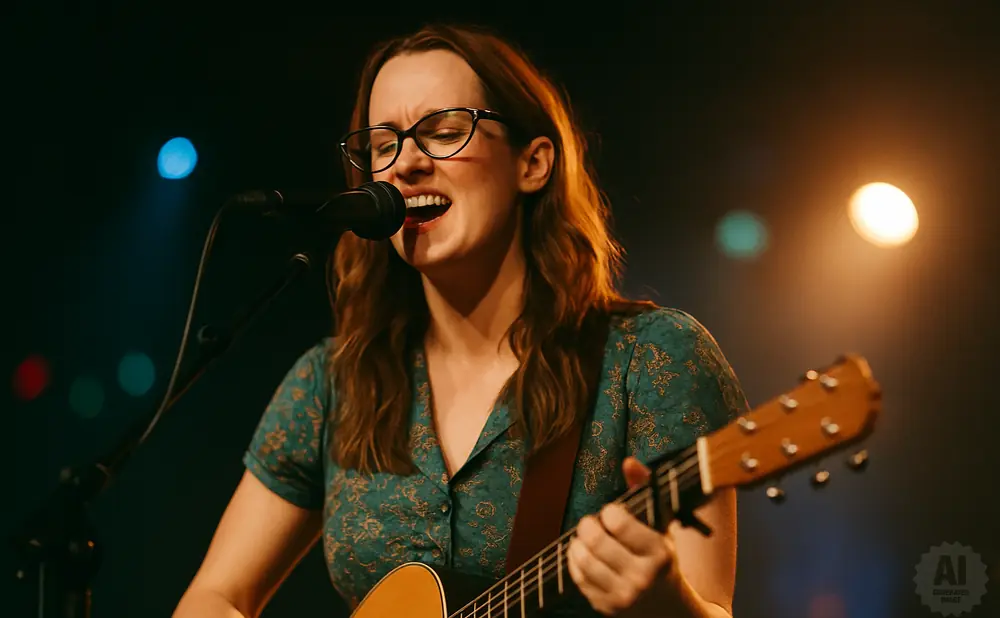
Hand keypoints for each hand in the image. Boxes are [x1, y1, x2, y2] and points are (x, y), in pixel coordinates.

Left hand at [566, 457, 679, 615]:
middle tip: (590, 523)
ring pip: (583, 561)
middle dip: (587, 525)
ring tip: (583, 538)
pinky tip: (581, 555)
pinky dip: (574, 561)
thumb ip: (645, 490)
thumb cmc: (661, 559)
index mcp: (659, 553)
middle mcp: (642, 576)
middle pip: (596, 541)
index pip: (620, 523)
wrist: (670, 611)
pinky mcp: (606, 608)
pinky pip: (578, 579)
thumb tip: (628, 462)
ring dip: (577, 543)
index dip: (608, 512)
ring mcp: (623, 596)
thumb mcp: (661, 527)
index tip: (610, 512)